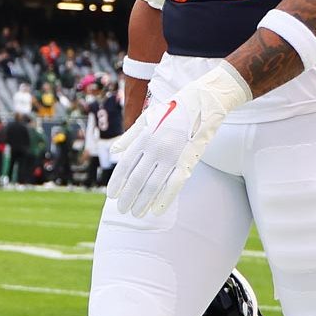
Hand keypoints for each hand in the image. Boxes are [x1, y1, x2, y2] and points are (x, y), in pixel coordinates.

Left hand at [106, 65, 250, 217]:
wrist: (203, 101)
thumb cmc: (172, 110)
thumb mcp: (147, 118)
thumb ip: (129, 137)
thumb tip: (112, 152)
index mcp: (144, 137)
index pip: (125, 165)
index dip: (117, 182)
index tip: (112, 195)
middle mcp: (156, 147)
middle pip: (137, 179)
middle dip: (128, 197)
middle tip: (122, 209)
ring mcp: (172, 155)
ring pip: (153, 184)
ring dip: (143, 201)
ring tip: (136, 213)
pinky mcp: (188, 160)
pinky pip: (174, 184)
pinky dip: (165, 199)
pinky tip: (157, 210)